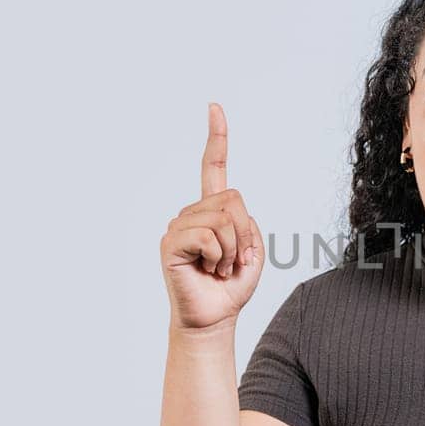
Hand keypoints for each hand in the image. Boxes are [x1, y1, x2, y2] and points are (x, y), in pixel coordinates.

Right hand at [159, 102, 265, 330]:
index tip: (214, 107)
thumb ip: (247, 222)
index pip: (214, 168)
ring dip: (232, 249)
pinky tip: (208, 270)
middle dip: (244, 234)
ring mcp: (178, 226)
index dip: (216, 138)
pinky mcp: (170, 243)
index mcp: (212, 210)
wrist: (214, 318)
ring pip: (223, 219)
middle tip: (232, 261)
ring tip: (219, 268)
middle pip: (233, 199)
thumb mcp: (253, 250)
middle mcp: (192, 213)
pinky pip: (208, 236)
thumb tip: (227, 209)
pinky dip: (219, 256)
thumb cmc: (231, 287)